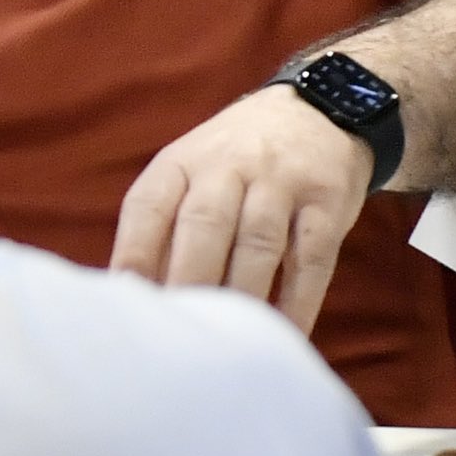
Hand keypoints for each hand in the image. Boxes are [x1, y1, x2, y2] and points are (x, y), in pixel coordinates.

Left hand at [111, 86, 377, 336]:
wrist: (319, 111)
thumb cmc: (237, 164)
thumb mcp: (194, 172)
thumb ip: (165, 226)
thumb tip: (136, 299)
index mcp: (183, 162)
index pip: (148, 204)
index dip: (132, 253)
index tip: (127, 302)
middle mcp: (230, 165)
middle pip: (204, 225)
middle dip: (189, 281)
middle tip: (181, 336)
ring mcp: (282, 180)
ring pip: (258, 243)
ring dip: (242, 296)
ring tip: (230, 344)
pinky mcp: (328, 200)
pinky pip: (313, 257)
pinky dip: (299, 301)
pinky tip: (286, 334)